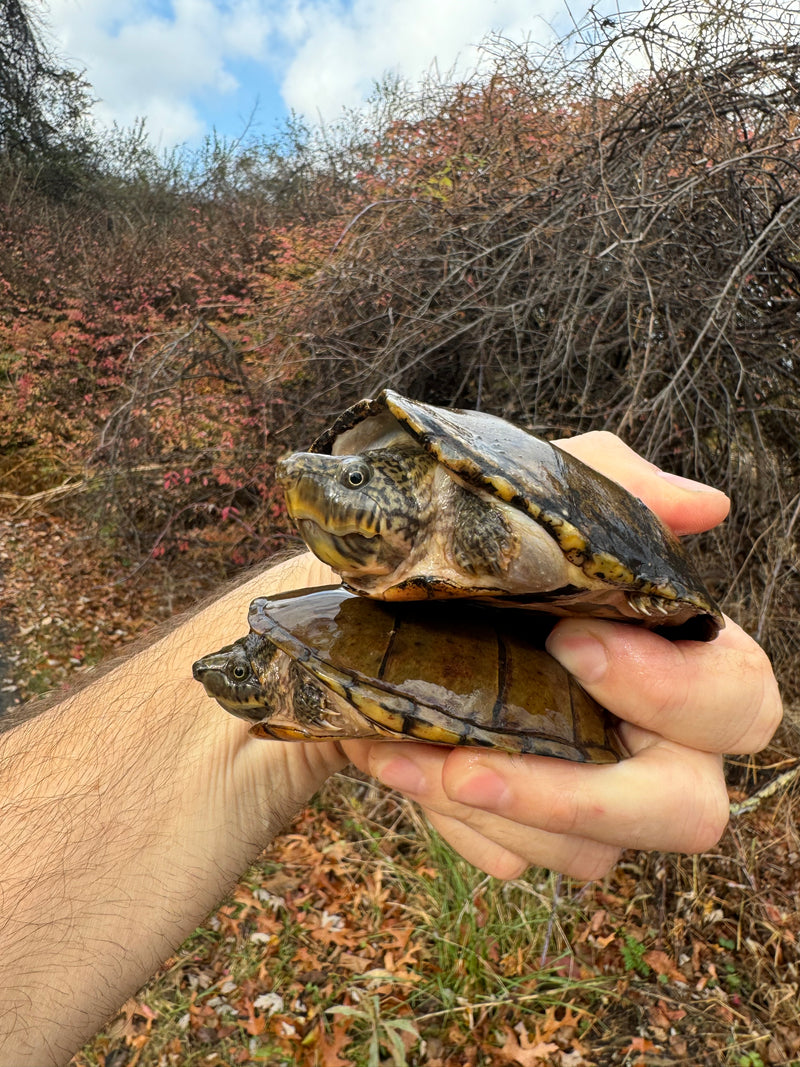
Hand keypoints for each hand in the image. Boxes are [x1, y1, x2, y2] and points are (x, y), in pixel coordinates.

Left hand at [342, 432, 782, 879]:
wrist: (349, 610)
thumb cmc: (455, 551)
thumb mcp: (522, 499)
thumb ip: (616, 491)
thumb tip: (708, 507)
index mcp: (670, 657)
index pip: (736, 696)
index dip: (672, 689)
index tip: (570, 642)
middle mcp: (646, 738)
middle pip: (687, 812)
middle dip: (582, 797)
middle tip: (473, 762)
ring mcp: (589, 795)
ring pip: (589, 854)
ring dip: (487, 805)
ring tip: (398, 747)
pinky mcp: (525, 829)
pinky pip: (513, 856)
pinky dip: (453, 819)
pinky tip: (392, 760)